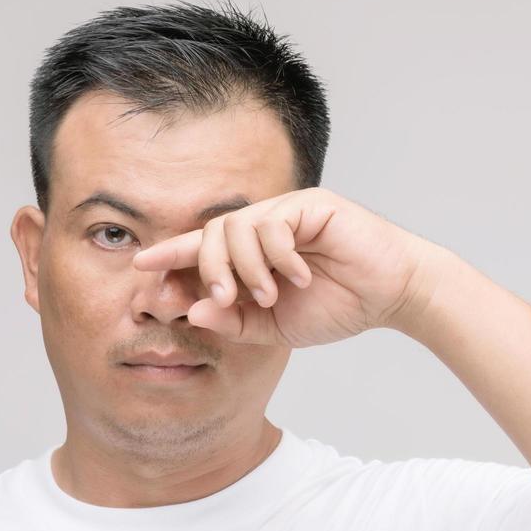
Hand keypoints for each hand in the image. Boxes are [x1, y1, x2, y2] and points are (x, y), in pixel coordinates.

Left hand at [129, 186, 439, 346]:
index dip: (170, 254)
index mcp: (250, 254)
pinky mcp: (311, 204)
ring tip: (268, 296)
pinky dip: (279, 257)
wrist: (390, 296)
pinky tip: (297, 279)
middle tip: (224, 298)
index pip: (201, 248)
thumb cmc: (335, 306)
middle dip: (208, 268)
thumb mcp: (273, 326)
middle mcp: (264, 226)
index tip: (139, 265)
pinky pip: (273, 224)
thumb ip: (234, 320)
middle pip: (211, 233)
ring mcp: (286, 212)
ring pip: (237, 227)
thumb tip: (192, 311)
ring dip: (246, 268)